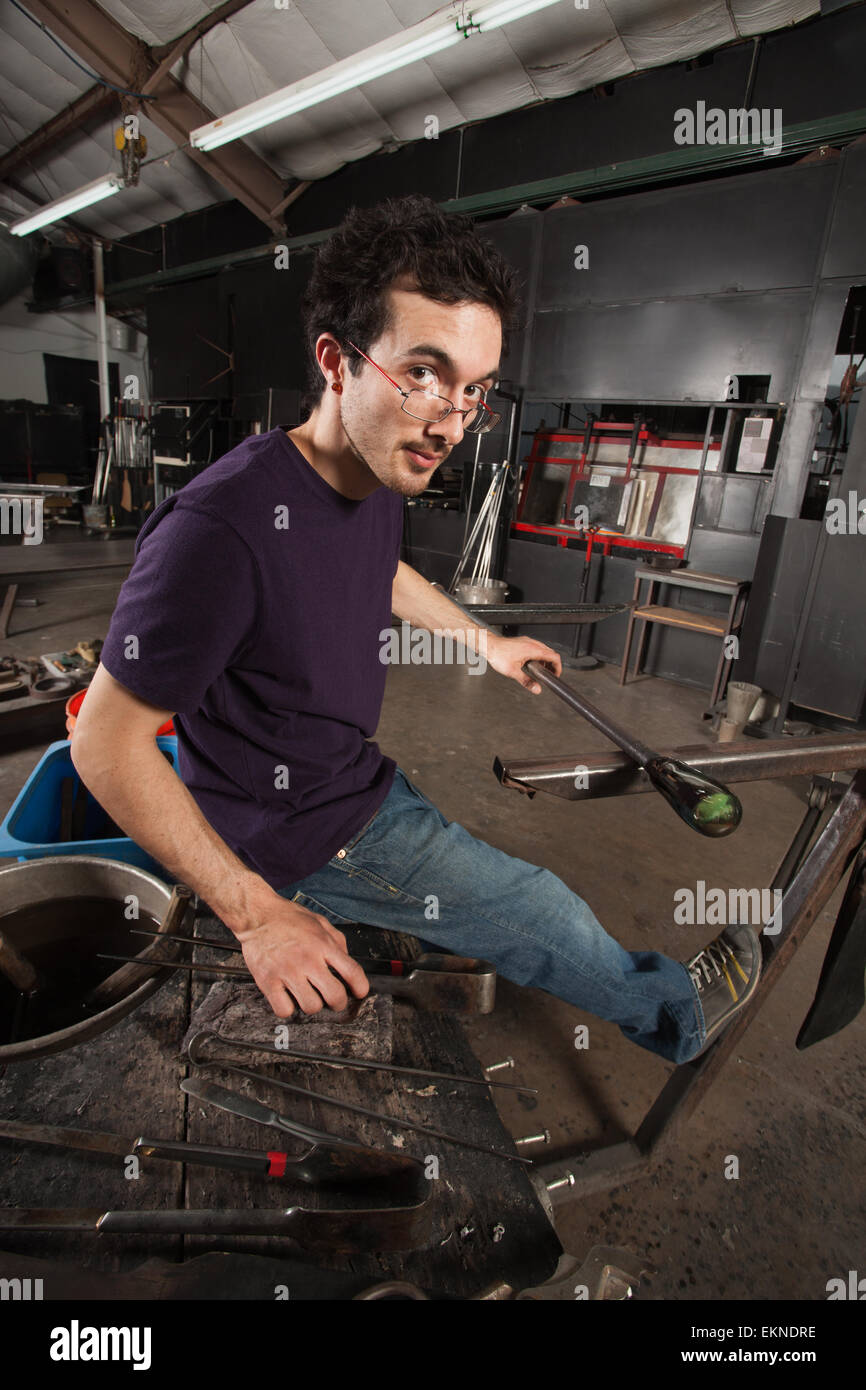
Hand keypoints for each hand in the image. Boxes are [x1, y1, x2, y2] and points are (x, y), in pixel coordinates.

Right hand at [234, 897, 369, 1017]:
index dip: (360, 987)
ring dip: (313, 1005)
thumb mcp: (319, 922)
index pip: (352, 972)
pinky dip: (288, 1008)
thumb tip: (347, 961)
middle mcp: (307, 960)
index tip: (359, 992)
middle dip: (339, 1003)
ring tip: (308, 995)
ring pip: (311, 1006)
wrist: (257, 914)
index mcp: (323, 945)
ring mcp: (287, 972)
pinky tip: (288, 998)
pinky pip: (284, 1009)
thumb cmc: (288, 917)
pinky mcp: (268, 981)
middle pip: (334, 995)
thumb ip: (336, 941)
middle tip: (334, 1000)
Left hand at [485, 633, 562, 693]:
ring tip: (542, 670)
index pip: (554, 657)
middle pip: (551, 653)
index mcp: (533, 649)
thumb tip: (536, 689)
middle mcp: (532, 643)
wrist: (489, 645)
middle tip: (550, 674)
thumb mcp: (512, 672)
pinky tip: (532, 663)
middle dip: (553, 664)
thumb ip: (526, 681)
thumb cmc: (498, 655)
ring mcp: (528, 641)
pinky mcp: (523, 642)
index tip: (556, 674)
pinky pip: (536, 648)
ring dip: (546, 660)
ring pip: (544, 650)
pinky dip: (539, 656)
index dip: (558, 667)